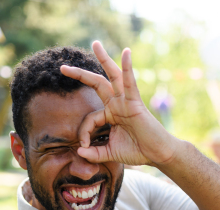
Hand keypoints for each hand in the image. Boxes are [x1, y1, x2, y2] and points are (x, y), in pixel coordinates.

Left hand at [60, 41, 179, 166]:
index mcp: (110, 114)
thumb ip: (95, 153)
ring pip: (112, 76)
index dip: (83, 133)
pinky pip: (130, 82)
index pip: (89, 119)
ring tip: (95, 44)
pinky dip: (128, 67)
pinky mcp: (135, 102)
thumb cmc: (137, 151)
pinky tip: (126, 52)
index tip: (84, 147)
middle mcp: (117, 104)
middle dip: (80, 74)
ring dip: (104, 59)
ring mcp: (126, 101)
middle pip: (96, 83)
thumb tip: (78, 152)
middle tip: (62, 67)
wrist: (157, 154)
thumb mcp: (110, 153)